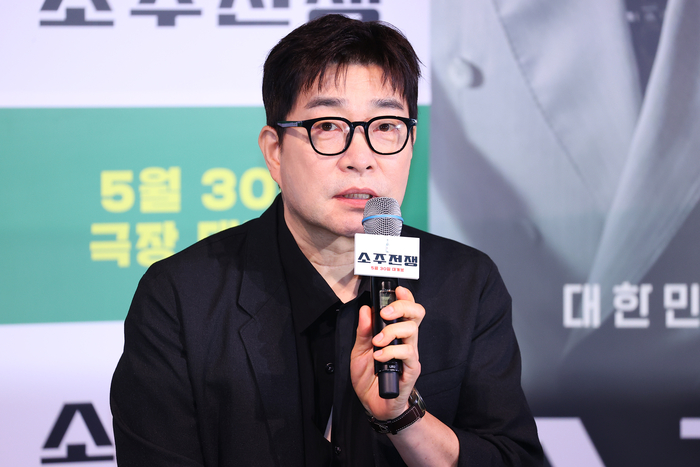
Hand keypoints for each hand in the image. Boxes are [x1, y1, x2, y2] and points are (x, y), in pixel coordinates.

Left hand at [350, 286, 424, 420]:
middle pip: (417, 314)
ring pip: (412, 331)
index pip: (407, 309)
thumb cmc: (369, 378)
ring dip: (391, 332)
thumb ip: (363, 331)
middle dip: (403, 306)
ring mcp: (410, 354)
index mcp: (395, 333)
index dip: (406, 296)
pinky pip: (407, 353)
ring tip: (377, 342)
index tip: (397, 289)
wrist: (373, 404)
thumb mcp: (358, 351)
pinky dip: (390, 352)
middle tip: (386, 312)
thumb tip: (365, 310)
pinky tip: (379, 357)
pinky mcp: (411, 369)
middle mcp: (406, 340)